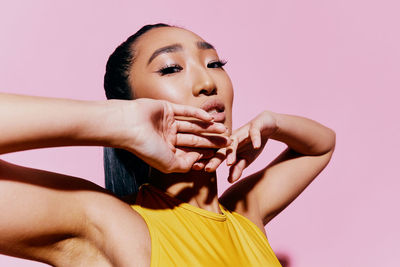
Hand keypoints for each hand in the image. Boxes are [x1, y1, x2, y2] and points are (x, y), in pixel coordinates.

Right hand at [110, 98, 230, 172]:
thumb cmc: (146, 148)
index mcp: (168, 151)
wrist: (128, 127)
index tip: (221, 154)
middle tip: (228, 141)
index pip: (191, 152)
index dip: (206, 153)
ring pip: (193, 125)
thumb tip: (199, 160)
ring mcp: (168, 122)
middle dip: (212, 140)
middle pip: (195, 139)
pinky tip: (210, 118)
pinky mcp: (167, 108)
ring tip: (224, 129)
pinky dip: (198, 114)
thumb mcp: (168, 164)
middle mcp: (169, 137)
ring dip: (208, 127)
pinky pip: (186, 111)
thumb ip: (185, 164)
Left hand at [202, 110, 277, 181]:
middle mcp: (232, 138)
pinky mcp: (256, 126)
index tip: (196, 168)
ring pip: (235, 141)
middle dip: (214, 158)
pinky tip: (256, 145)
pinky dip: (255, 138)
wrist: (267, 125)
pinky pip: (254, 132)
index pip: (215, 155)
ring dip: (232, 152)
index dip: (206, 161)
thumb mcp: (246, 159)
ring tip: (229, 163)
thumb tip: (229, 181)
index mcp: (227, 146)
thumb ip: (237, 168)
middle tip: (207, 169)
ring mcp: (243, 131)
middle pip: (221, 149)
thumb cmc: (252, 143)